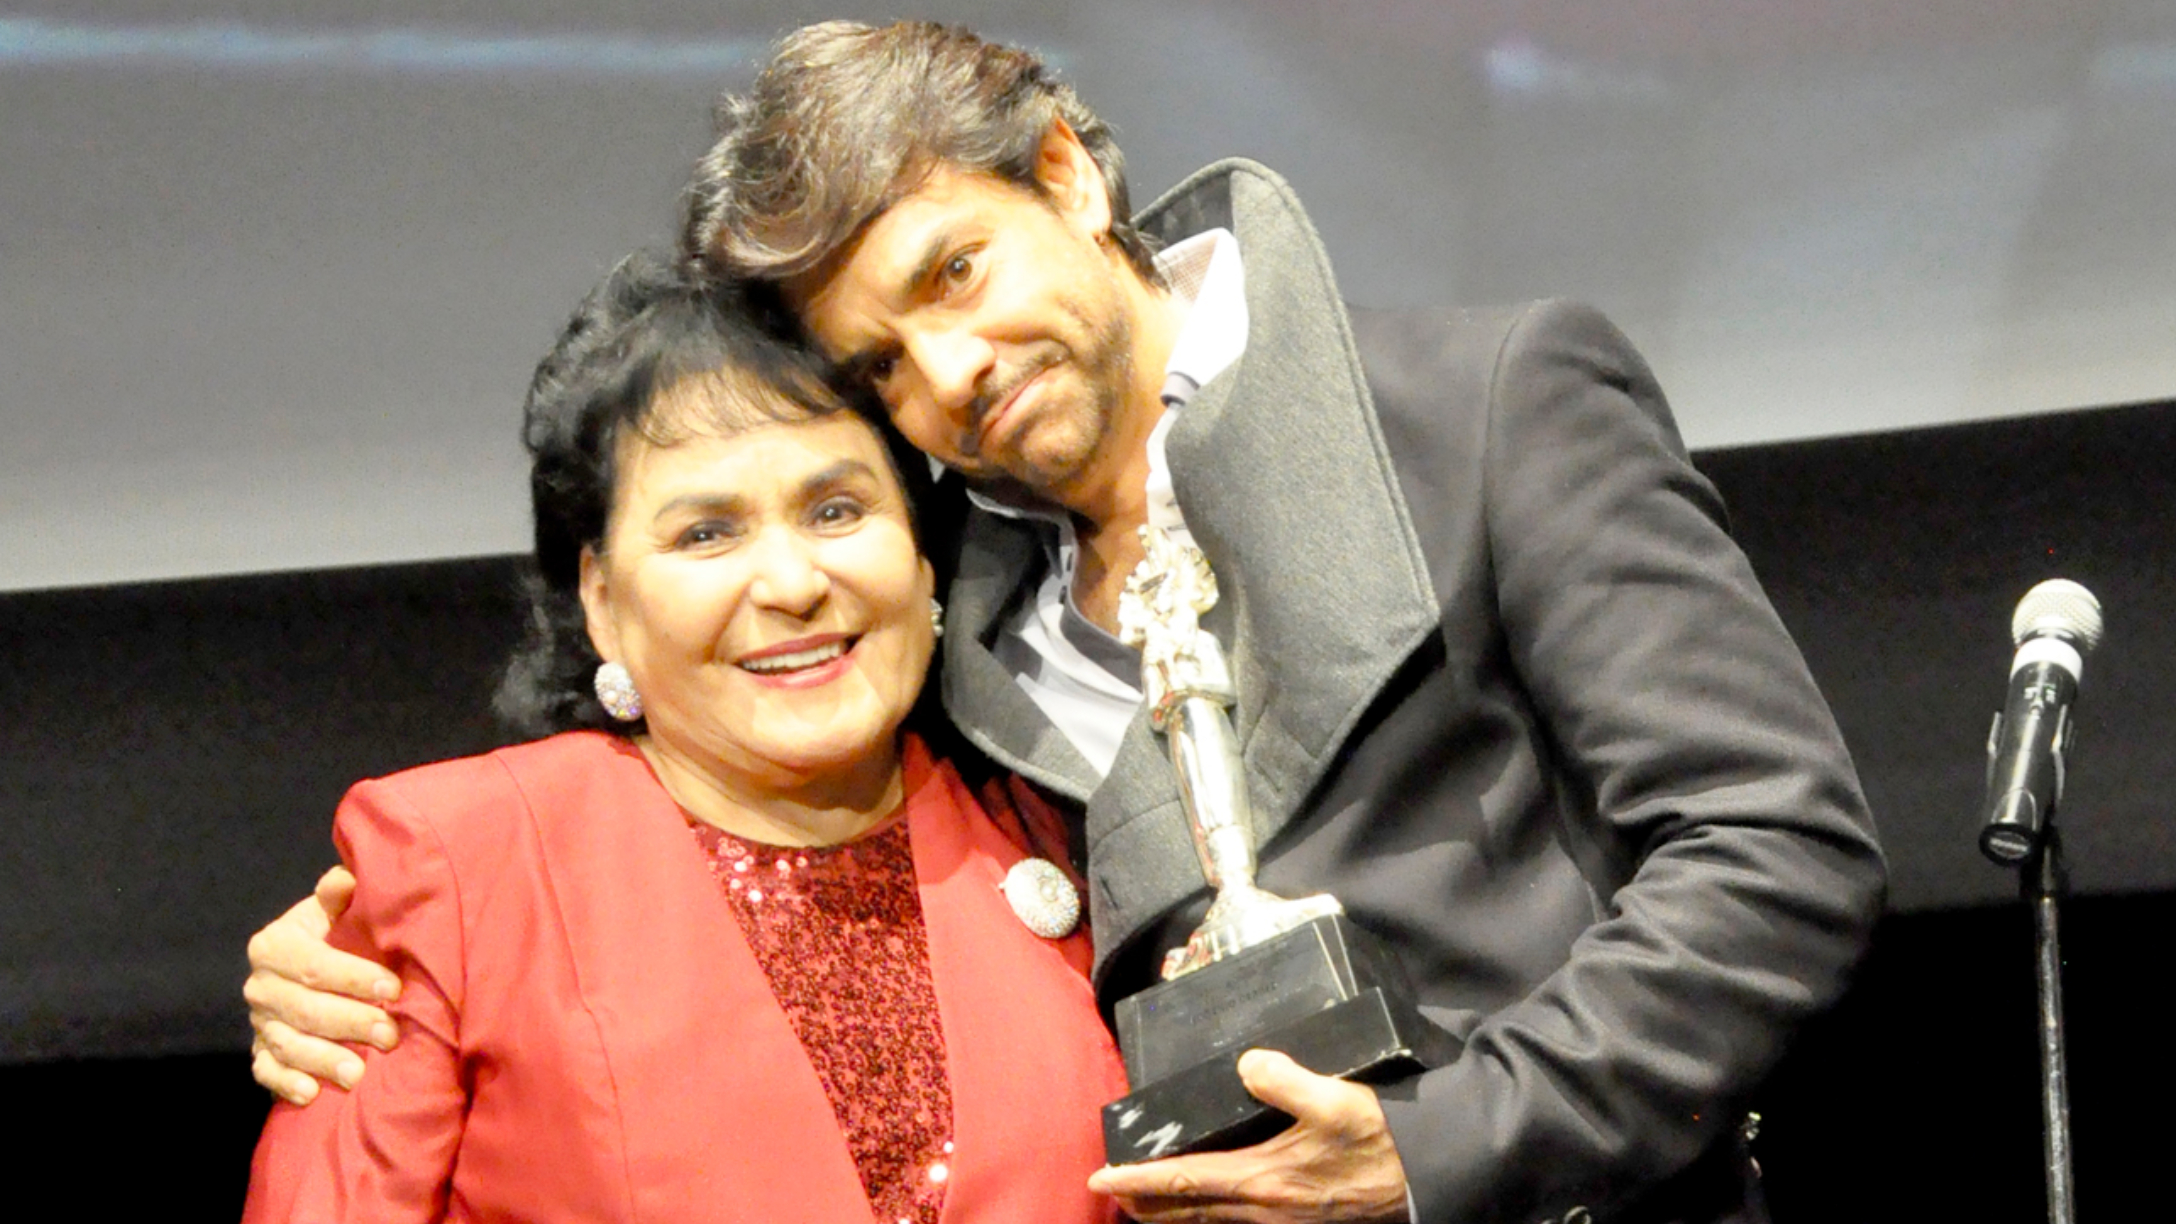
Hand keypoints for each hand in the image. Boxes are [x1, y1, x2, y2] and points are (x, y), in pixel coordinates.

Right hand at [244, 866, 401, 1103]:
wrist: (310, 967)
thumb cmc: (336, 936)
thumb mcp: (336, 912)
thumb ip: (340, 897)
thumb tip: (348, 878)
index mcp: (274, 945)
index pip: (313, 964)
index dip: (354, 977)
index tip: (393, 990)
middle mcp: (260, 985)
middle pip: (304, 1008)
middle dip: (349, 1023)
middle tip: (390, 1035)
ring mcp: (259, 1022)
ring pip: (287, 1044)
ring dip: (322, 1059)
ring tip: (358, 1073)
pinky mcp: (260, 1052)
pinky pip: (267, 1071)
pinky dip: (286, 1083)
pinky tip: (311, 1094)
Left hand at [1087, 1050, 1409, 1222]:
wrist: (1429, 1178)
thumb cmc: (1382, 1137)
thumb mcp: (1337, 1099)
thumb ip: (1287, 1079)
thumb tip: (1247, 1063)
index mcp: (1263, 1179)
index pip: (1185, 1182)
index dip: (1139, 1180)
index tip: (1101, 1177)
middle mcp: (1265, 1209)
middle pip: (1190, 1212)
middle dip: (1147, 1205)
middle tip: (1112, 1193)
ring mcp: (1284, 1221)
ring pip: (1213, 1222)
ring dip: (1175, 1214)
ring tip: (1148, 1203)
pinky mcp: (1303, 1221)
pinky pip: (1241, 1223)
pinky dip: (1212, 1217)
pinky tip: (1214, 1206)